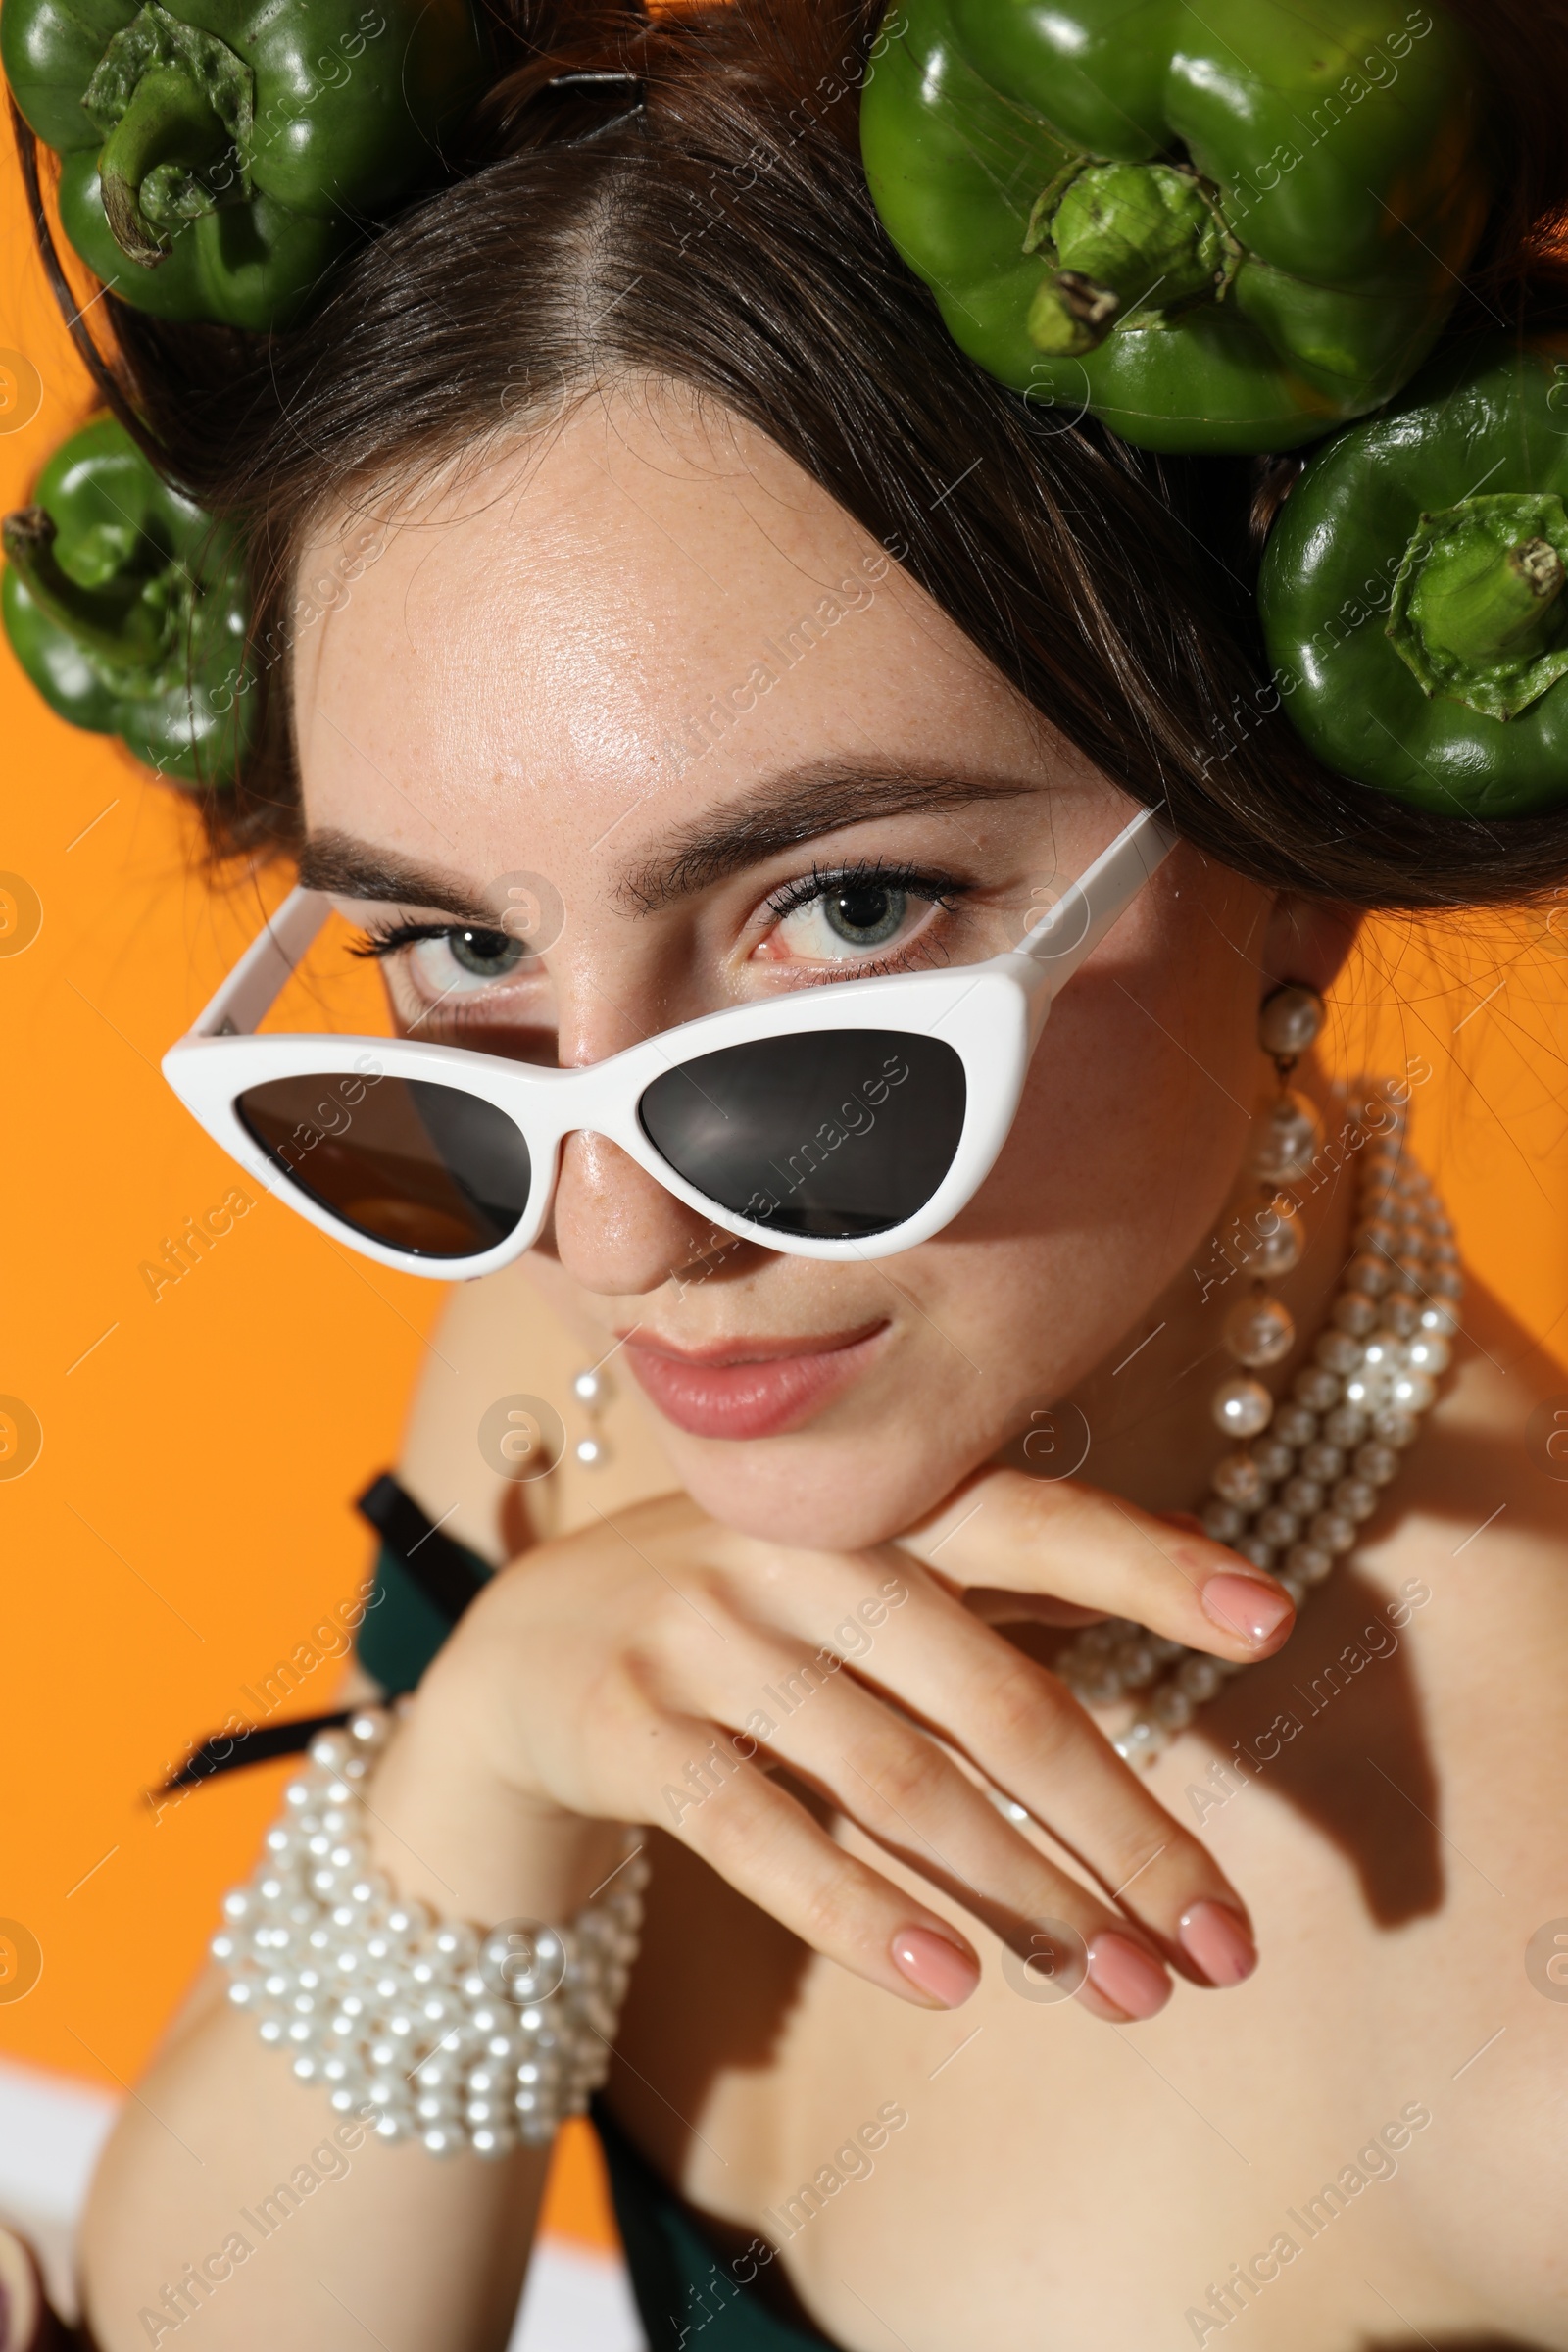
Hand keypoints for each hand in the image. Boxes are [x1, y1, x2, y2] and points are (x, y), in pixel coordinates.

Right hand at [406, 1468, 1293, 2023]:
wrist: (517, 1652)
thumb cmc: (739, 1613)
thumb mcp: (853, 1576)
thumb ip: (987, 1592)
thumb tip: (1161, 1613)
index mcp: (870, 1503)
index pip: (1031, 1522)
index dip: (1148, 1564)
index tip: (1273, 1619)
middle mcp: (796, 1549)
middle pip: (993, 1693)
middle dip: (1120, 1826)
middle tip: (1222, 1944)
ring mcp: (706, 1632)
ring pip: (896, 1778)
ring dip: (1023, 1897)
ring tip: (1126, 1991)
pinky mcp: (630, 1726)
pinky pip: (761, 1832)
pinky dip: (861, 1909)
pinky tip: (954, 1978)